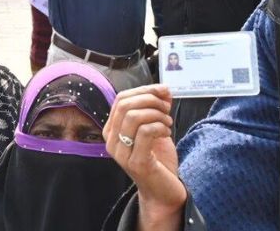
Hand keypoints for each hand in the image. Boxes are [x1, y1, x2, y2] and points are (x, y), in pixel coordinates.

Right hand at [103, 85, 184, 218]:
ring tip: (167, 123)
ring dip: (157, 115)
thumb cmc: (158, 160)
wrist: (163, 191)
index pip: (121, 99)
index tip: (164, 92)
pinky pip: (145, 132)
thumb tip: (163, 88)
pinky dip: (160, 127)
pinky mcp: (135, 162)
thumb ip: (157, 108)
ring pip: (134, 117)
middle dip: (151, 100)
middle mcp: (111, 141)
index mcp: (112, 129)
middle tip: (166, 109)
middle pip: (126, 105)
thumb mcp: (155, 128)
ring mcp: (121, 153)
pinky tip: (166, 133)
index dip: (144, 90)